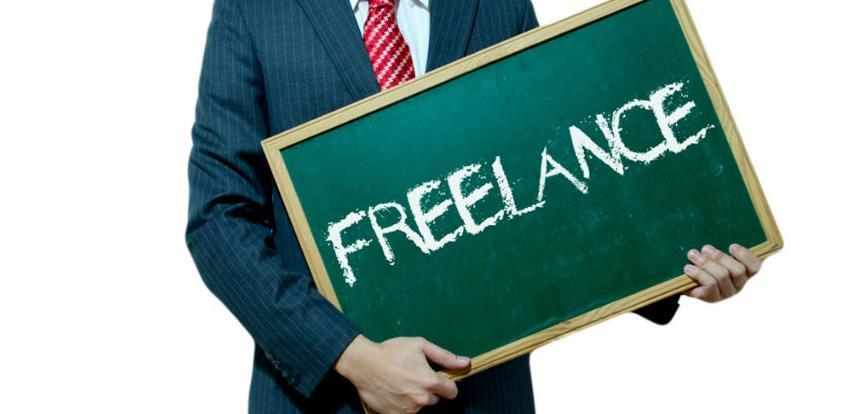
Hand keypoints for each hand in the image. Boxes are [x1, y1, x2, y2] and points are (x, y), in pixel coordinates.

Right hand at [334, 335, 469, 413]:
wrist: (363, 363)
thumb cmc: (391, 351)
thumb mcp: (420, 345)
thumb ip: (444, 356)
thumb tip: (465, 362)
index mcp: (429, 382)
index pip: (452, 392)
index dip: (447, 384)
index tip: (437, 378)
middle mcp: (421, 398)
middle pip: (435, 399)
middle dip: (428, 389)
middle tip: (412, 376)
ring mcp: (408, 409)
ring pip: (420, 405)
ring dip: (415, 397)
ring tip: (401, 382)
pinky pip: (406, 412)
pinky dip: (402, 404)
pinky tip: (394, 391)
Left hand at [683, 243, 762, 302]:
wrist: (685, 280)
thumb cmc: (703, 263)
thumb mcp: (713, 254)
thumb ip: (720, 245)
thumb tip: (720, 225)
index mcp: (744, 272)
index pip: (755, 266)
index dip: (746, 256)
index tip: (732, 246)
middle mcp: (737, 285)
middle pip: (737, 271)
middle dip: (720, 257)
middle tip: (705, 248)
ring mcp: (725, 293)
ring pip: (722, 276)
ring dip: (706, 263)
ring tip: (692, 254)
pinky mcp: (711, 298)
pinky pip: (709, 286)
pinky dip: (698, 274)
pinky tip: (688, 268)